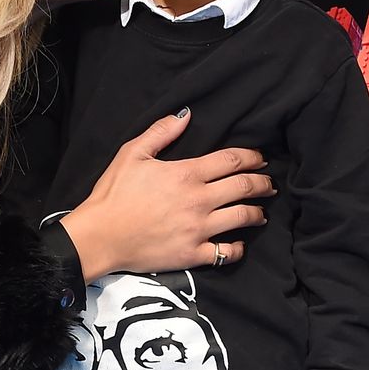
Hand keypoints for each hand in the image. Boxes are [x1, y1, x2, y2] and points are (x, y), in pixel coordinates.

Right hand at [59, 108, 273, 280]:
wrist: (100, 235)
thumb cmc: (112, 194)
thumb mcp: (131, 154)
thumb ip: (160, 132)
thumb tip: (185, 115)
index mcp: (186, 173)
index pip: (231, 160)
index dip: (252, 157)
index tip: (260, 159)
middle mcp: (198, 201)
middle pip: (244, 187)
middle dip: (262, 183)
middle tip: (268, 184)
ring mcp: (198, 229)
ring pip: (243, 218)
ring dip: (257, 213)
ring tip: (261, 212)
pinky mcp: (193, 254)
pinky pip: (227, 253)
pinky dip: (238, 249)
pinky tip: (239, 244)